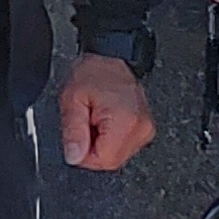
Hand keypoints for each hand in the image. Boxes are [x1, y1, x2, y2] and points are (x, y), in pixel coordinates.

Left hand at [59, 56, 154, 170]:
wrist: (111, 57)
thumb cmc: (93, 72)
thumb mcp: (72, 100)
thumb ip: (72, 131)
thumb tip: (74, 157)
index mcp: (125, 120)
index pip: (103, 160)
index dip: (84, 155)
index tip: (78, 136)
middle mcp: (141, 127)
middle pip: (112, 161)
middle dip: (93, 149)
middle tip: (87, 124)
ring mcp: (146, 129)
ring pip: (117, 156)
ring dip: (102, 144)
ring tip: (97, 120)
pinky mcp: (145, 129)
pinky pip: (123, 146)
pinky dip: (110, 139)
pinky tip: (105, 122)